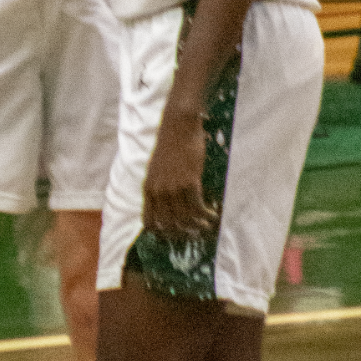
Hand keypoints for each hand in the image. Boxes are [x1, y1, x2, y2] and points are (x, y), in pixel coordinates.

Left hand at [141, 102, 212, 241]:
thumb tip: (166, 203)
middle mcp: (158, 192)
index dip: (161, 233)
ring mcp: (172, 188)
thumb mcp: (156, 169)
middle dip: (183, 233)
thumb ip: (158, 186)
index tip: (174, 234)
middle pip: (168, 224)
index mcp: (148, 189)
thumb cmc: (170, 145)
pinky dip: (206, 215)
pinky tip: (213, 215)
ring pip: (185, 219)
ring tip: (207, 225)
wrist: (178, 126)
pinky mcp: (189, 183)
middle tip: (195, 233)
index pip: (149, 221)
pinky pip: (197, 208)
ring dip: (198, 226)